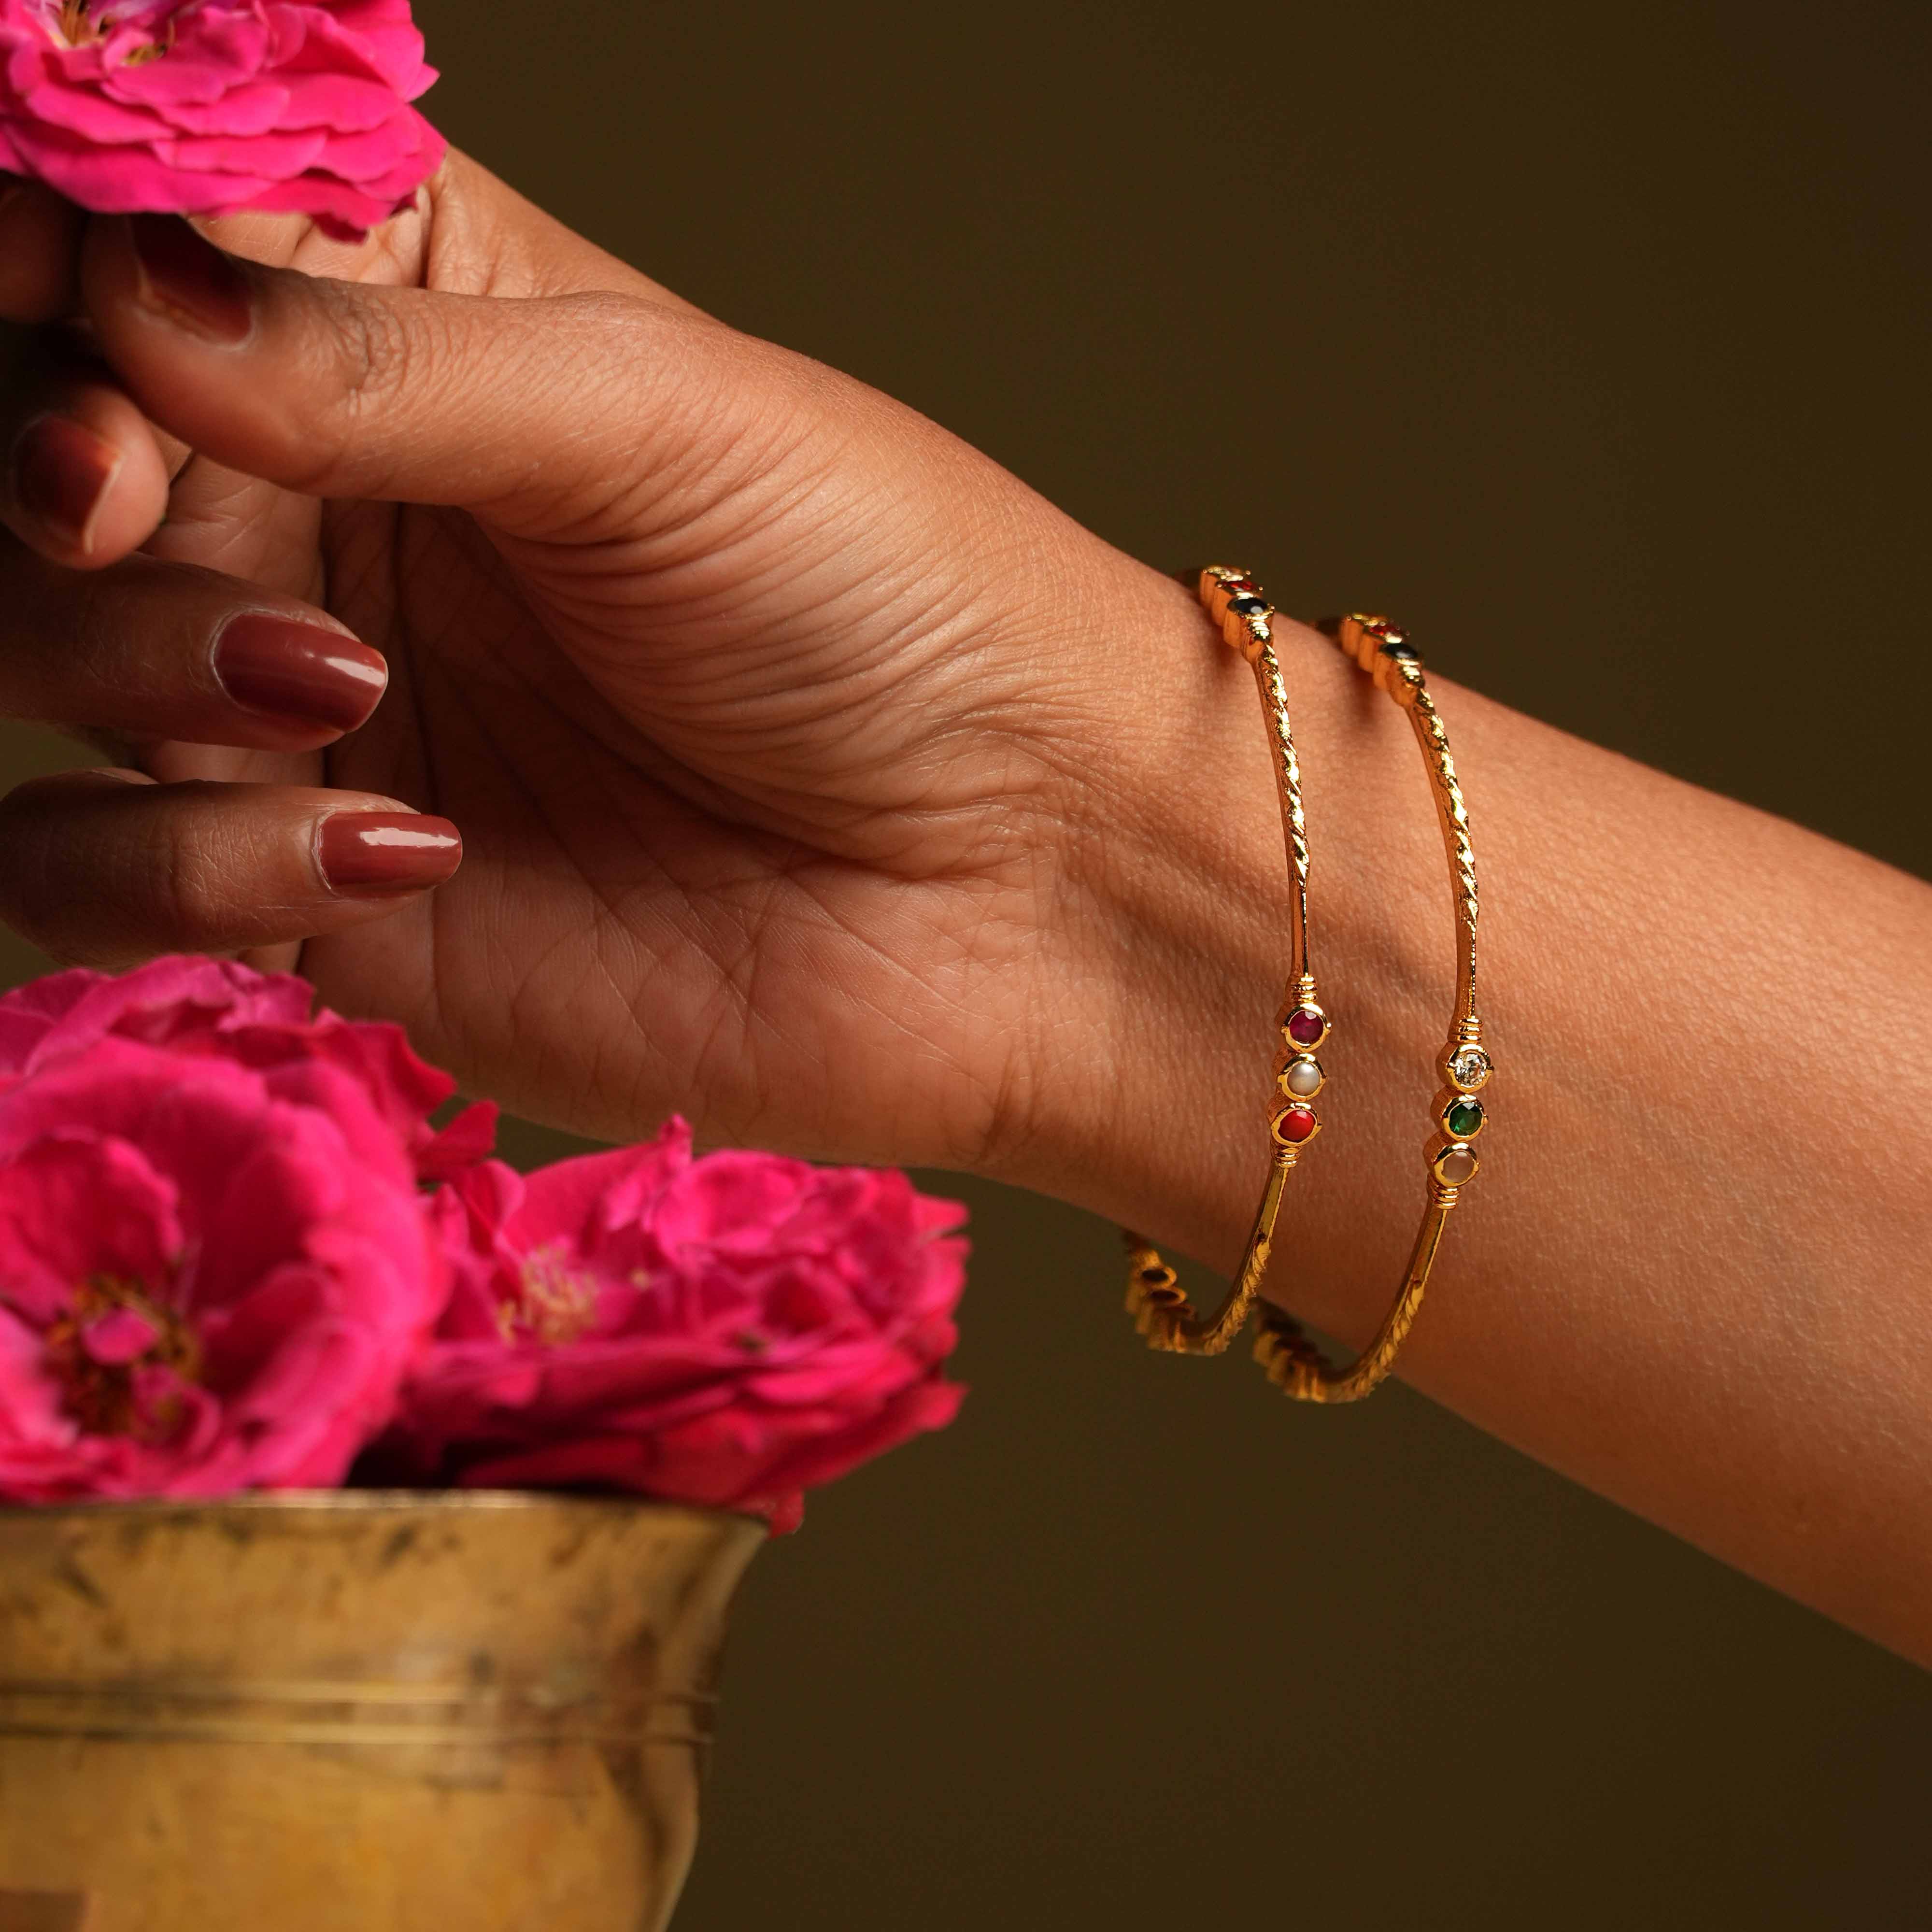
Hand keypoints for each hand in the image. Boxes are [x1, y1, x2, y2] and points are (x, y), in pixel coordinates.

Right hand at [0, 156, 1212, 1181]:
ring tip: (323, 679)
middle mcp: (331, 516)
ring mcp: (312, 718)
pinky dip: (193, 862)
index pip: (127, 255)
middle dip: (45, 467)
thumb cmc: (891, 602)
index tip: (55, 291)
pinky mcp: (329, 906)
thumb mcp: (653, 421)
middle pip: (37, 458)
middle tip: (115, 486)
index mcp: (406, 340)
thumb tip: (117, 293)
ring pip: (37, 666)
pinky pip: (114, 877)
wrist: (1015, 875)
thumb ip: (375, 360)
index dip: (46, 264)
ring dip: (114, 658)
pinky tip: (402, 849)